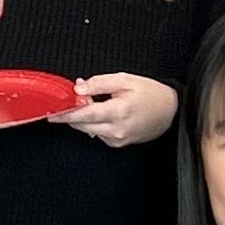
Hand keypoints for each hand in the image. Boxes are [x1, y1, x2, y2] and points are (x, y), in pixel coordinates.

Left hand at [57, 72, 176, 148]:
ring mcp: (117, 139)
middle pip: (82, 125)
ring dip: (84, 118)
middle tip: (72, 100)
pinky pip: (99, 134)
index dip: (66, 113)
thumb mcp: (125, 80)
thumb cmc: (151, 94)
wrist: (172, 111)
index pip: (84, 114)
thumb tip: (79, 88)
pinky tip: (105, 114)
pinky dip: (95, 124)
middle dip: (73, 113)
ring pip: (89, 130)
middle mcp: (116, 130)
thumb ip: (99, 83)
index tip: (52, 112)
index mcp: (117, 111)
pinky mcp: (119, 144)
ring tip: (96, 103)